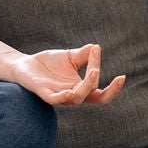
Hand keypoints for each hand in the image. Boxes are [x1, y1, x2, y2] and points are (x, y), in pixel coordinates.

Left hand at [9, 43, 125, 105]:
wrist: (25, 64)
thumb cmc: (49, 63)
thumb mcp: (70, 56)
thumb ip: (84, 54)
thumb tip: (96, 47)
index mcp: (81, 88)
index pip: (101, 94)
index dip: (114, 89)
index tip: (122, 76)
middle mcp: (73, 95)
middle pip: (93, 96)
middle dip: (100, 85)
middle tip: (98, 68)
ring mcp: (60, 96)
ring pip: (78, 98)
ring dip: (87, 86)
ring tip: (94, 71)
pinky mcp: (46, 94)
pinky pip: (57, 99)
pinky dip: (65, 97)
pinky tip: (71, 91)